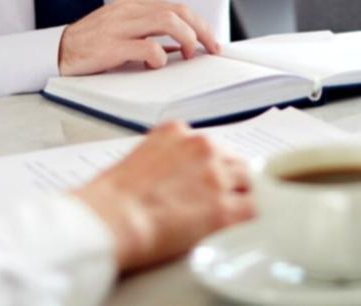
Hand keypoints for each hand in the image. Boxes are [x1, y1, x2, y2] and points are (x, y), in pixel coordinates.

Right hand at [58, 0, 220, 75]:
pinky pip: (146, 46)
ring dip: (187, 38)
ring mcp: (120, 25)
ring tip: (190, 54)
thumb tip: (180, 46)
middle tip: (212, 48)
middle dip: (201, 29)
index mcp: (133, 4)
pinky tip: (158, 64)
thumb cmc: (91, 46)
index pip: (176, 7)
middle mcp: (129, 9)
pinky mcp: (111, 44)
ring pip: (167, 21)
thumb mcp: (122, 31)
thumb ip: (148, 33)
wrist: (56, 52)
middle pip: (178, 11)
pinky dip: (159, 55)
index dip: (199, 23)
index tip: (211, 40)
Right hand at [72, 122, 253, 271]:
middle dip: (229, 181)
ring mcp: (216, 177)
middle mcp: (201, 148)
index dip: (211, 168)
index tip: (207, 182)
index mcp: (176, 133)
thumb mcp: (135, 160)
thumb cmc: (109, 200)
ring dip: (240, 199)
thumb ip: (163, 161)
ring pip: (248, 184)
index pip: (210, 147)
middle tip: (219, 201)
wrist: (110, 220)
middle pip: (234, 162)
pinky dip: (245, 220)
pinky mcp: (223, 210)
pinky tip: (237, 228)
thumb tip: (173, 180)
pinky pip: (252, 211)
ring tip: (229, 216)